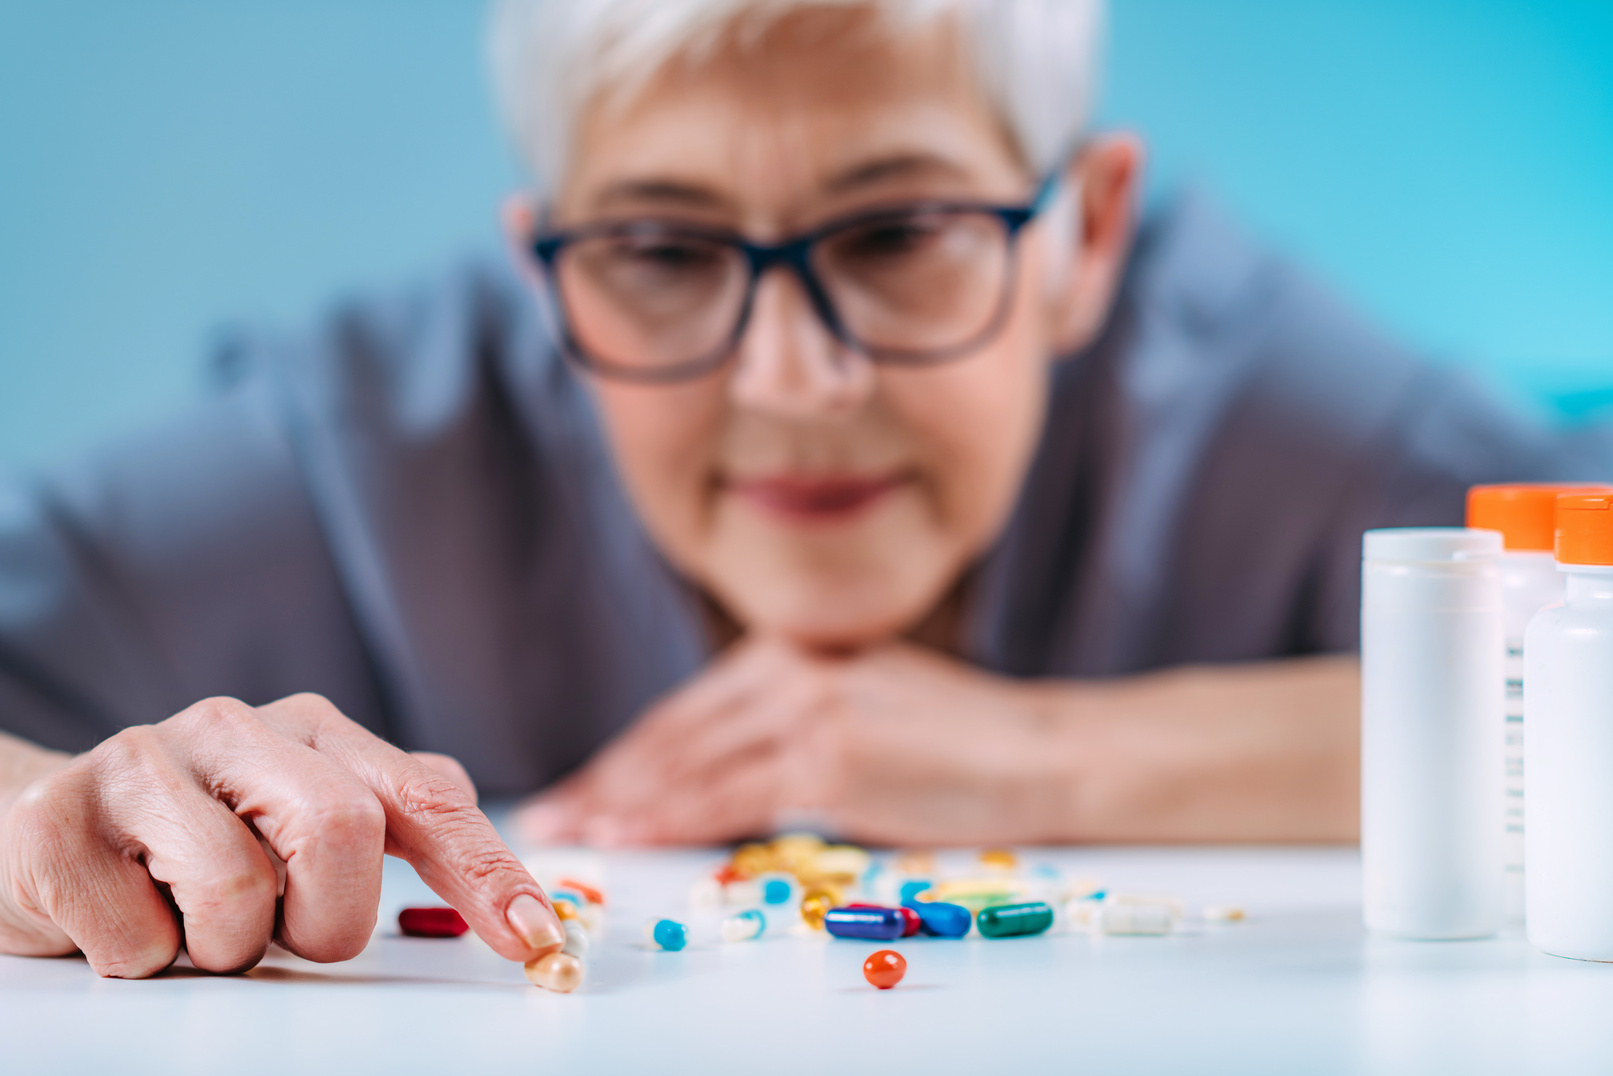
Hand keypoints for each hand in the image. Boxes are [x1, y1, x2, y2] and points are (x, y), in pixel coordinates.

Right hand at [0, 694, 565, 977]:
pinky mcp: (57, 825)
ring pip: (240, 893)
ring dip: (227, 946)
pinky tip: (123, 918)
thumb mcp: (301, 823)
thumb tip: (519, 904)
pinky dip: (144, 960)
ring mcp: (142, 764)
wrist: (35, 828)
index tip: (533, 936)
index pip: (425, 795)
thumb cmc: (194, 843)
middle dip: (329, 918)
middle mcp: (236, 727)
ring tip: (189, 918)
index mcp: (315, 730)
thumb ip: (396, 835)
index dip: (484, 870)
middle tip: (285, 931)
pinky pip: (141, 943)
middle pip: (344, 832)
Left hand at [515, 638, 1071, 845]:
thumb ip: (787, 719)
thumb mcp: (860, 701)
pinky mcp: (829, 760)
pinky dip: (668, 819)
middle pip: (670, 738)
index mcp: (788, 653)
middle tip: (548, 816)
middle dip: (604, 783)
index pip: (683, 715)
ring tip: (571, 834)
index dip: (623, 758)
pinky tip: (629, 837)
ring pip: (687, 766)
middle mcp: (787, 670)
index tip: (581, 790)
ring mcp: (808, 711)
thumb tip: (718, 768)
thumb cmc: (960, 738)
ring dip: (619, 804)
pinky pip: (727, 797)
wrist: (1041, 750)